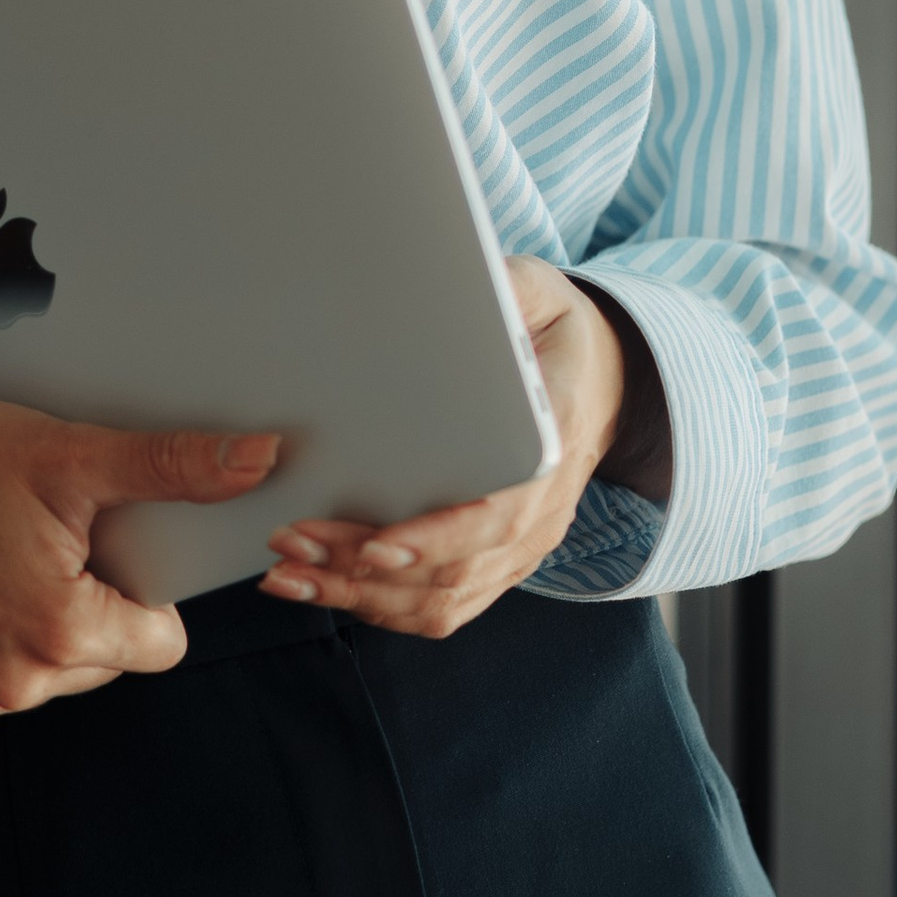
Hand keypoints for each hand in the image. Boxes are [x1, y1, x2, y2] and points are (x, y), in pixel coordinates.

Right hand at [0, 393, 281, 733]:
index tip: (99, 553)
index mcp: (61, 634)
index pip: (160, 644)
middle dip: (86, 609)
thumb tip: (258, 461)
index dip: (142, 592)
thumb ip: (172, 466)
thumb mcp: (67, 454)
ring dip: (30, 631)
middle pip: (101, 661)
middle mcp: (10, 686)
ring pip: (42, 678)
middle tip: (37, 545)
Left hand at [256, 256, 670, 638]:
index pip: (500, 514)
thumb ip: (507, 289)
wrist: (606, 381)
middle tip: (293, 543)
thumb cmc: (556, 334)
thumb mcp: (541, 293)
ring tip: (290, 573)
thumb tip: (467, 288)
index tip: (377, 544)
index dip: (438, 538)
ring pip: (441, 602)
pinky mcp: (499, 563)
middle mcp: (542, 514)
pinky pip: (441, 608)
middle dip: (365, 568)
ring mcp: (522, 548)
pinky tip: (321, 587)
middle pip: (454, 572)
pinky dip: (378, 608)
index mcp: (553, 448)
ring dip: (360, 596)